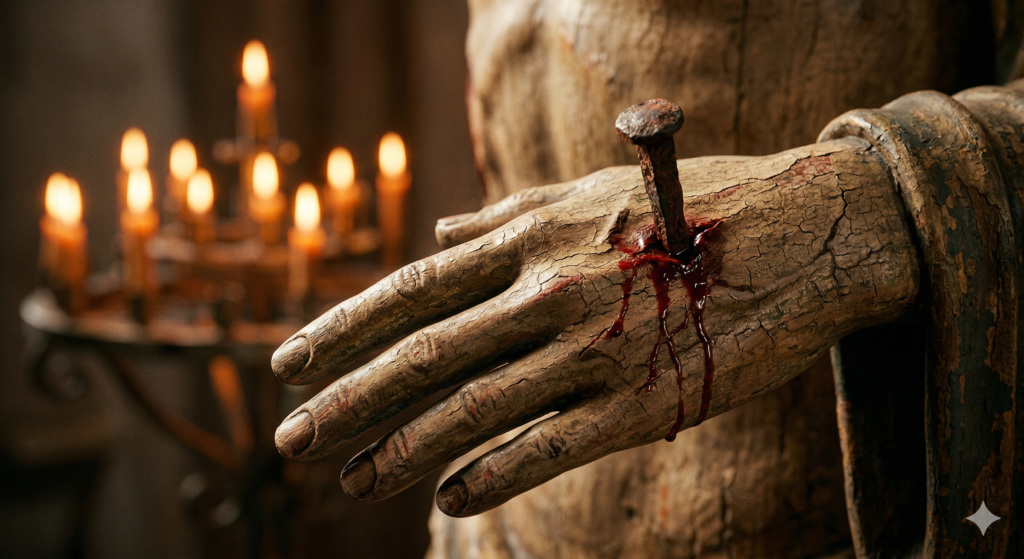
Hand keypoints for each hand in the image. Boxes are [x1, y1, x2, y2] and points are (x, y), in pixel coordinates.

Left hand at [271, 138, 917, 516]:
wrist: (802, 235)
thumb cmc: (688, 209)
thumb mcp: (586, 195)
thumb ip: (505, 218)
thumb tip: (437, 235)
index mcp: (528, 240)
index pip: (410, 291)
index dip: (343, 331)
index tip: (291, 366)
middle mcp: (546, 293)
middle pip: (423, 356)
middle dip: (347, 402)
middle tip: (291, 441)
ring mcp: (590, 349)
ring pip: (472, 410)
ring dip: (402, 450)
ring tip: (353, 478)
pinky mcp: (639, 400)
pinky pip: (548, 448)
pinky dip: (490, 476)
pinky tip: (448, 498)